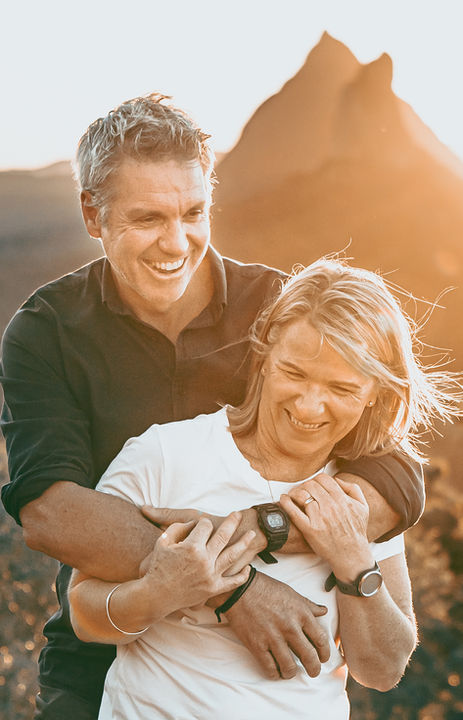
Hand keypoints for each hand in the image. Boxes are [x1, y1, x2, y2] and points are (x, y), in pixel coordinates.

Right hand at [140, 513, 255, 611]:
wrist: (156, 597)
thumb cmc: (158, 567)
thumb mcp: (162, 542)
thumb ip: (177, 528)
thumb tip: (192, 523)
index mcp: (191, 547)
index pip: (205, 526)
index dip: (204, 522)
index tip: (202, 524)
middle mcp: (204, 560)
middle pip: (223, 536)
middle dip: (232, 522)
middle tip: (238, 514)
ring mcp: (211, 575)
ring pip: (232, 555)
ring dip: (244, 543)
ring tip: (252, 533)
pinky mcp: (214, 589)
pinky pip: (233, 581)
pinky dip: (242, 575)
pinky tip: (248, 566)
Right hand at [225, 572, 329, 679]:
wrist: (240, 589)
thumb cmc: (266, 589)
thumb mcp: (291, 593)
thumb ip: (308, 605)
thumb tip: (323, 611)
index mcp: (301, 614)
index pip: (321, 640)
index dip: (325, 653)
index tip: (323, 658)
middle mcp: (289, 627)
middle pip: (309, 658)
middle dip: (314, 669)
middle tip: (313, 671)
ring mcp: (273, 638)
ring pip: (290, 668)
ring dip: (291, 673)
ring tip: (290, 670)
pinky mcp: (257, 645)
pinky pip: (270, 669)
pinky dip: (275, 674)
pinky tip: (275, 670)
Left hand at [280, 475, 372, 578]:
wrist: (352, 555)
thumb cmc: (356, 531)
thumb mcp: (362, 507)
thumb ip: (352, 488)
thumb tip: (337, 479)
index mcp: (342, 499)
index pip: (323, 479)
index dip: (316, 480)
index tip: (314, 486)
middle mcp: (331, 507)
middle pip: (311, 485)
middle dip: (305, 485)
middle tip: (303, 491)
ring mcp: (320, 518)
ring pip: (302, 495)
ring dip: (296, 492)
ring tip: (294, 496)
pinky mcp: (310, 529)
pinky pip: (294, 511)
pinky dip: (286, 502)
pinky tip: (284, 499)